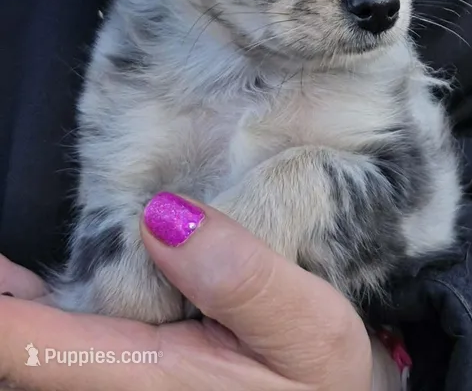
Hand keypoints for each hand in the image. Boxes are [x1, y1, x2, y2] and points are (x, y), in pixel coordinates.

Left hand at [0, 196, 399, 389]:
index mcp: (148, 378)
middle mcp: (120, 386)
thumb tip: (163, 216)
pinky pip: (71, 350)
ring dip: (21, 312)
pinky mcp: (135, 375)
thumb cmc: (321, 380)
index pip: (35, 351)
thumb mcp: (309, 328)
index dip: (3, 315)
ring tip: (5, 271)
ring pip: (45, 353)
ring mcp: (124, 382)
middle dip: (9, 308)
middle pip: (30, 355)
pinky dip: (41, 318)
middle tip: (0, 262)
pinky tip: (33, 294)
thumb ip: (243, 279)